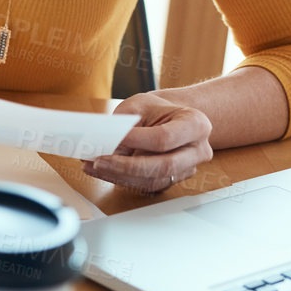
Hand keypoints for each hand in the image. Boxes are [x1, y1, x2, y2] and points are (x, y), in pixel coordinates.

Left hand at [82, 92, 213, 192]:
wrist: (170, 117)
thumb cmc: (156, 109)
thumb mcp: (140, 105)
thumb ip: (124, 123)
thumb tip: (102, 142)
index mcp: (196, 124)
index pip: (164, 138)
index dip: (136, 140)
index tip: (111, 138)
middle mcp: (197, 150)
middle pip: (164, 166)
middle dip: (127, 166)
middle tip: (98, 160)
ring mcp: (187, 168)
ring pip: (154, 180)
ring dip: (120, 176)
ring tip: (93, 166)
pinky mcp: (173, 180)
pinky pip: (147, 185)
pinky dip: (122, 179)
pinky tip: (102, 171)